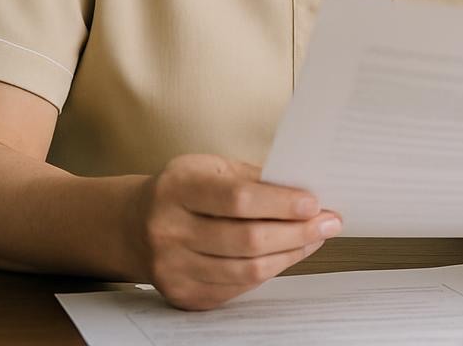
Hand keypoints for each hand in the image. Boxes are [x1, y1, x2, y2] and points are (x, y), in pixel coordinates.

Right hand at [130, 154, 341, 309]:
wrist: (133, 225)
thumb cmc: (185, 190)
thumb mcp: (211, 168)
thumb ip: (254, 179)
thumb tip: (307, 193)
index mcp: (177, 189)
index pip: (238, 199)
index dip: (281, 203)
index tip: (314, 202)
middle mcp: (169, 230)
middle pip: (247, 240)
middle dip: (297, 232)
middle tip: (330, 222)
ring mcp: (173, 268)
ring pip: (247, 270)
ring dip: (291, 254)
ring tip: (315, 238)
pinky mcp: (183, 294)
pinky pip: (238, 288)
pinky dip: (270, 271)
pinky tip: (288, 254)